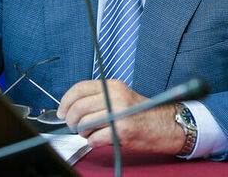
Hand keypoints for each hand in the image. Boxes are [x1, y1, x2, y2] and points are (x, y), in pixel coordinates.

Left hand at [57, 80, 184, 153]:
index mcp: (113, 85)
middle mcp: (115, 96)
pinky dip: (92, 142)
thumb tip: (73, 106)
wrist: (166, 125)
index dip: (66, 101)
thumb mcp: (121, 96)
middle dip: (71, 120)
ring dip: (82, 132)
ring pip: (84, 124)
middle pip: (79, 107)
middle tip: (74, 126)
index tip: (61, 111)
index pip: (80, 88)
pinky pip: (95, 138)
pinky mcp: (122, 130)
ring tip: (90, 133)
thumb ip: (100, 97)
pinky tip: (99, 140)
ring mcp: (119, 113)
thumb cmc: (143, 113)